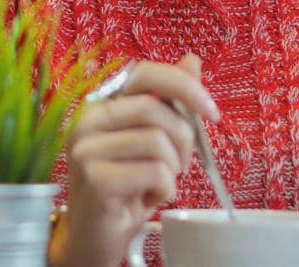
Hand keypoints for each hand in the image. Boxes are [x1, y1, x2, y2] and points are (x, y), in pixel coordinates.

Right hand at [49, 54, 217, 266]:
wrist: (95, 237)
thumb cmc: (127, 187)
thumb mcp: (152, 141)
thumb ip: (170, 102)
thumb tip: (192, 60)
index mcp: (101, 104)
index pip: (144, 73)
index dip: (184, 85)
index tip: (212, 112)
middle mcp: (87, 120)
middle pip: (156, 110)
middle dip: (184, 139)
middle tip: (182, 164)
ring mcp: (86, 149)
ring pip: (158, 142)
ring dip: (174, 168)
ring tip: (162, 182)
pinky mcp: (95, 178)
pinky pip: (155, 172)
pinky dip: (166, 188)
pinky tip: (151, 196)